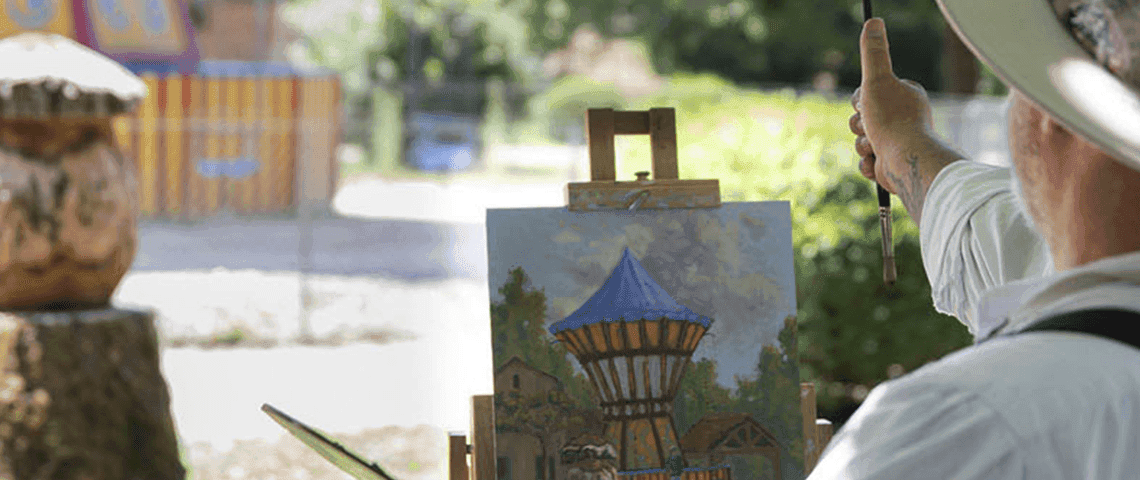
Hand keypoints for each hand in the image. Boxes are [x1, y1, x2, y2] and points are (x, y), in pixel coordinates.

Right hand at [849, 18, 935, 193]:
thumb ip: (874, 53)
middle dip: (859, 126)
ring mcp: (899, 141)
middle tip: (869, 127)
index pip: (869, 93)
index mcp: (905, 95)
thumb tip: (873, 21)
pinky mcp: (893, 163)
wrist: (905, 161)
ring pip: (863, 140)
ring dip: (863, 145)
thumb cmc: (891, 120)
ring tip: (875, 147)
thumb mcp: (877, 80)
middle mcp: (905, 117)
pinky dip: (868, 164)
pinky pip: (868, 161)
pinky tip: (877, 162)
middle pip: (863, 118)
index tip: (867, 104)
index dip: (860, 100)